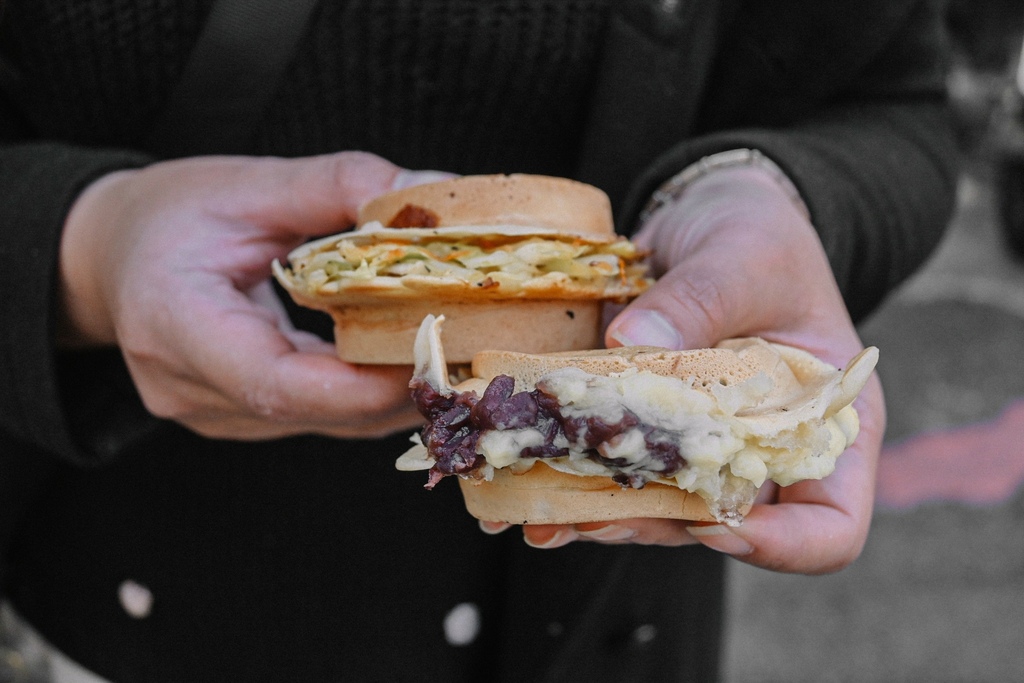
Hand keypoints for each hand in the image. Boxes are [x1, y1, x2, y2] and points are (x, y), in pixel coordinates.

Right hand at [59, 151, 450, 439]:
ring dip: (391, 393)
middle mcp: (190, 389)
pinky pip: (316, 415)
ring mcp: (212, 413)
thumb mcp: (245, 184)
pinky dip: (366, 391)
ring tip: (456, 353)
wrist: (111, 255)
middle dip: (398, 386)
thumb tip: (431, 190)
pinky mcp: (237, 417)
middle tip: (473, 350)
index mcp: (174, 327)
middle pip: (313, 410)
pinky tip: (409, 359)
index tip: (433, 357)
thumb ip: (336, 185)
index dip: (362, 384)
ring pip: (323, 421)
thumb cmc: (168, 215)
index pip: (276, 383)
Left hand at [486, 165, 884, 574]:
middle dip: (653, 526)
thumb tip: (630, 341)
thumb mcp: (745, 257)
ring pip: (655, 508)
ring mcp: (698, 448)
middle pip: (723, 525)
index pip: (831, 524)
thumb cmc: (758, 237)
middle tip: (588, 519)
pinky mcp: (646, 429)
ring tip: (536, 513)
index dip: (783, 545)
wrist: (710, 216)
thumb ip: (701, 298)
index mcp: (826, 429)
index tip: (718, 525)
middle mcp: (763, 455)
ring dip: (596, 514)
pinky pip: (612, 469)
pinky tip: (521, 484)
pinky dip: (568, 478)